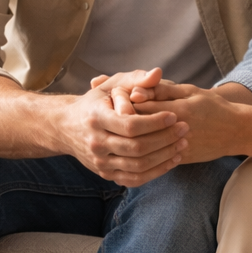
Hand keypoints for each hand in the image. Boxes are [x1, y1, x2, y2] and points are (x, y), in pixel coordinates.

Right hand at [54, 67, 188, 185]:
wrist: (67, 127)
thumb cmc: (96, 102)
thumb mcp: (111, 85)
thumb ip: (136, 78)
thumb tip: (158, 73)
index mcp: (96, 118)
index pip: (130, 125)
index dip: (155, 122)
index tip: (174, 115)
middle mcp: (95, 142)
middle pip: (137, 148)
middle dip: (165, 139)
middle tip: (184, 129)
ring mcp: (99, 161)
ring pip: (138, 166)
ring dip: (165, 156)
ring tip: (182, 143)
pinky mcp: (105, 174)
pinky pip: (134, 179)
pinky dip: (156, 172)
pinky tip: (171, 160)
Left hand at [131, 84, 248, 162]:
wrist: (236, 131)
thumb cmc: (212, 106)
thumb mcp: (189, 91)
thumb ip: (162, 90)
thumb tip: (135, 91)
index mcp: (177, 110)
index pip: (139, 108)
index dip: (125, 104)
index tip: (121, 101)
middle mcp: (176, 131)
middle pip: (138, 129)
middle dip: (125, 123)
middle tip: (119, 117)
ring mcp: (178, 148)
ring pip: (144, 147)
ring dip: (133, 138)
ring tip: (128, 130)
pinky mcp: (180, 159)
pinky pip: (155, 159)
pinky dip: (145, 151)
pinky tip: (140, 143)